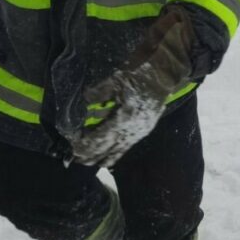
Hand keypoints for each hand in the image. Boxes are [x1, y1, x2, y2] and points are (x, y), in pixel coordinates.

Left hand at [70, 4, 195, 167]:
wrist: (165, 75)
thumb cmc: (141, 75)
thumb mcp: (117, 80)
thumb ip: (100, 91)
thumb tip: (86, 98)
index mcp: (124, 119)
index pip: (100, 137)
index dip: (86, 144)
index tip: (74, 148)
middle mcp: (131, 130)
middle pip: (108, 148)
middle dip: (92, 155)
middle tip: (77, 160)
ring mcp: (139, 131)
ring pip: (119, 150)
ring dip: (104, 158)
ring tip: (92, 164)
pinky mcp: (144, 129)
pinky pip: (128, 146)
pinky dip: (118, 154)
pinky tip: (112, 159)